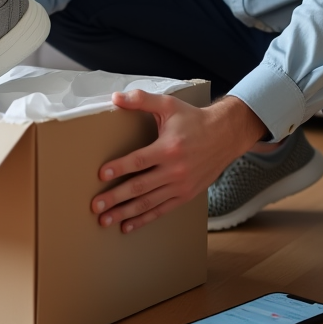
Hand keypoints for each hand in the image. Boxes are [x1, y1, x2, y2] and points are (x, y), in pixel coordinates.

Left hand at [91, 92, 268, 233]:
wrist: (225, 135)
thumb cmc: (194, 119)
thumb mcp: (169, 105)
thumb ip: (142, 100)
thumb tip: (116, 97)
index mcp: (169, 148)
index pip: (139, 161)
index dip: (120, 168)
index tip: (101, 175)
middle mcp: (175, 170)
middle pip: (140, 187)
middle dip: (116, 198)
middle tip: (96, 206)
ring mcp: (181, 185)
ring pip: (149, 203)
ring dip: (125, 213)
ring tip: (105, 219)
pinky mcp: (186, 195)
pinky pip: (162, 210)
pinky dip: (144, 219)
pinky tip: (127, 225)